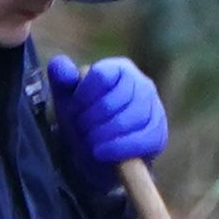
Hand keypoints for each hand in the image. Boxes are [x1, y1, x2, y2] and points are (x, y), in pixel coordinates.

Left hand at [42, 53, 171, 185]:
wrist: (98, 153)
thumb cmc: (83, 118)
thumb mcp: (67, 97)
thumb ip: (61, 77)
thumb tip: (60, 65)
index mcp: (120, 69)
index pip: (101, 76)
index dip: (82, 97)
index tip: (72, 112)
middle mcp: (143, 84)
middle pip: (113, 101)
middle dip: (89, 120)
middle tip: (80, 130)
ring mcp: (154, 109)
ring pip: (128, 120)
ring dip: (101, 135)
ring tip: (89, 142)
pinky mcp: (158, 135)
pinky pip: (142, 140)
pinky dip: (117, 148)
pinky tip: (101, 153)